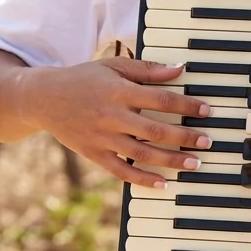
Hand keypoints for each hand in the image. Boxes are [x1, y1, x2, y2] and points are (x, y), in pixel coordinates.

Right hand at [18, 58, 209, 187]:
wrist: (43, 98)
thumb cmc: (84, 79)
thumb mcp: (114, 66)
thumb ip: (147, 70)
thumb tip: (179, 70)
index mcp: (119, 91)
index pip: (161, 100)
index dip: (186, 106)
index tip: (206, 111)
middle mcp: (111, 116)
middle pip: (155, 130)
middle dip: (184, 137)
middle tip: (207, 141)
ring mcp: (102, 138)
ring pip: (142, 153)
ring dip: (171, 160)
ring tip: (194, 163)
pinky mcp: (94, 154)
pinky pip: (121, 171)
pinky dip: (143, 179)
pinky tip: (163, 184)